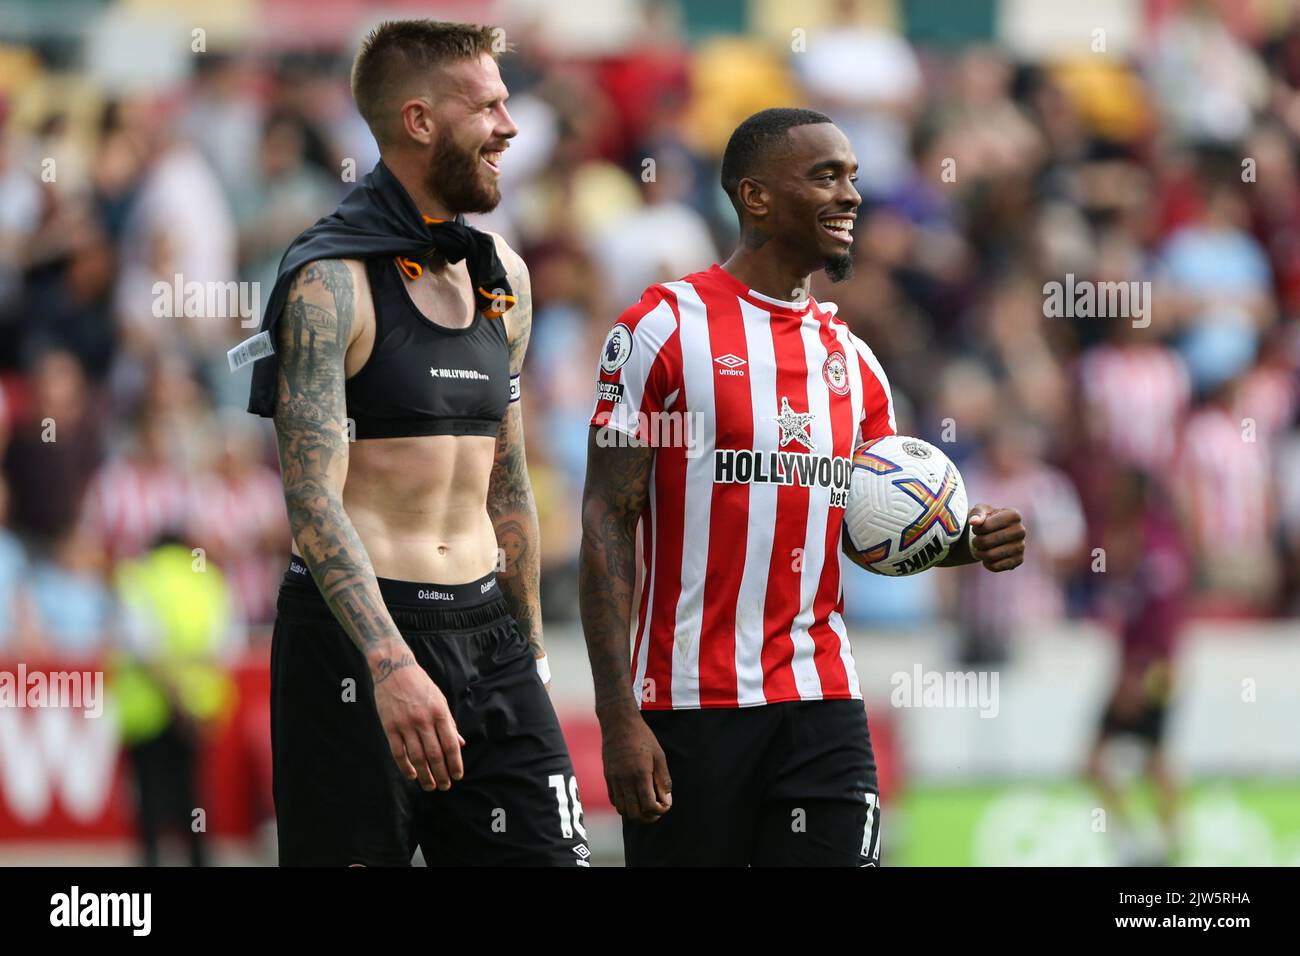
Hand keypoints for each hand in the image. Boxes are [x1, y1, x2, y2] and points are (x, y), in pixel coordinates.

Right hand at [371, 649, 464, 791]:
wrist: (394, 668)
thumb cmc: (421, 685)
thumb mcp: (440, 700)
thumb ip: (449, 723)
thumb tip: (460, 744)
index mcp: (439, 713)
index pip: (450, 744)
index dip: (455, 763)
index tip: (457, 776)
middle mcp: (424, 720)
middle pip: (435, 754)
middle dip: (441, 774)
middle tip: (445, 787)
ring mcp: (406, 724)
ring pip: (417, 757)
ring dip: (425, 775)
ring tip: (430, 786)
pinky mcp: (390, 726)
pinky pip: (398, 752)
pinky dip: (405, 767)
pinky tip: (412, 775)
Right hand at [600, 709, 671, 823]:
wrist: (618, 723)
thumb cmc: (642, 736)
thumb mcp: (659, 755)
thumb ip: (663, 779)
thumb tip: (666, 799)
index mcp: (640, 774)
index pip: (648, 806)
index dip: (659, 811)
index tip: (665, 805)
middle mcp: (625, 780)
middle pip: (634, 813)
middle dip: (647, 817)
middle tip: (656, 810)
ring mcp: (614, 779)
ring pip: (622, 810)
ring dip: (634, 813)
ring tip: (644, 806)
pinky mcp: (607, 776)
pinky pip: (614, 799)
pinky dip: (624, 804)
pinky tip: (633, 797)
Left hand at [968, 503, 1025, 571]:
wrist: (998, 532)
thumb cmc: (988, 519)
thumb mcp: (981, 511)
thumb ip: (976, 514)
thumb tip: (974, 522)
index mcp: (1013, 515)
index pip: (985, 527)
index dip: (976, 529)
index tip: (976, 529)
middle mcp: (1021, 530)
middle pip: (986, 542)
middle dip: (976, 542)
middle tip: (976, 541)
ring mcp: (1021, 546)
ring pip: (990, 555)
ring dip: (979, 553)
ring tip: (980, 549)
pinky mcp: (1019, 560)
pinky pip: (996, 567)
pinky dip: (987, 563)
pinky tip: (987, 558)